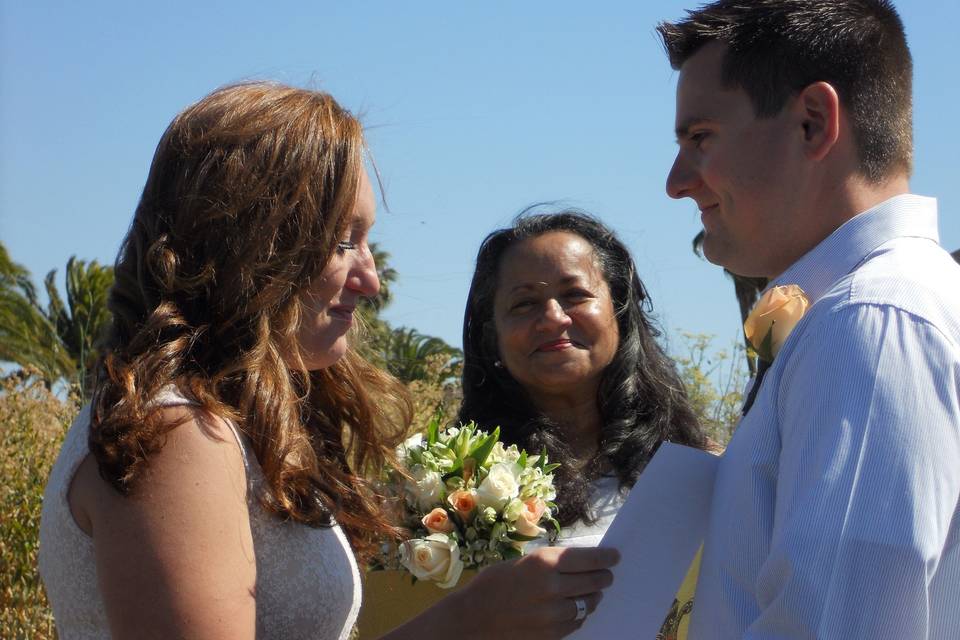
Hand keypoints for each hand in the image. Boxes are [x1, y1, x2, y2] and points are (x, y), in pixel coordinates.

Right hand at [449, 546, 618, 639]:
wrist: (472, 618)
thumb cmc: (493, 584)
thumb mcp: (522, 562)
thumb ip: (551, 563)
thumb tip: (579, 563)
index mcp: (544, 562)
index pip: (590, 559)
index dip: (607, 558)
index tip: (615, 557)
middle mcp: (553, 587)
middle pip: (594, 581)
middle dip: (603, 577)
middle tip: (607, 576)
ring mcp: (553, 613)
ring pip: (588, 604)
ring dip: (593, 597)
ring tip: (592, 593)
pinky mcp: (552, 634)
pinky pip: (576, 623)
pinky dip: (579, 615)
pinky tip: (574, 609)